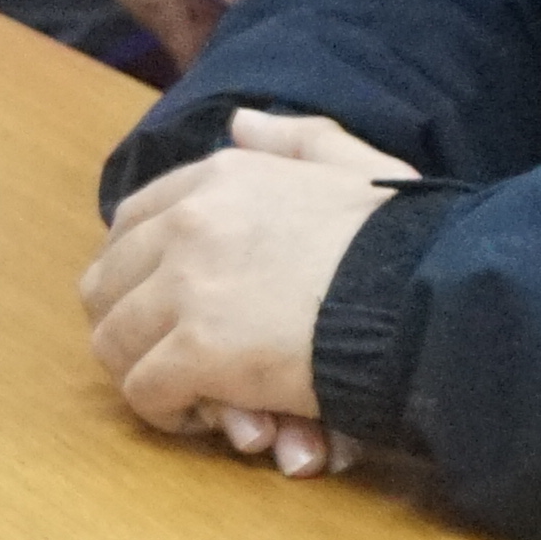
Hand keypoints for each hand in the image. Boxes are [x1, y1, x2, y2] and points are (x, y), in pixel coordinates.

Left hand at [81, 109, 415, 469]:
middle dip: (132, 325)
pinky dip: (169, 412)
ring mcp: (187, 286)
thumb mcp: (354, 167)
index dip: (140, 272)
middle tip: (170, 357)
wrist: (433, 298)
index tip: (168, 307)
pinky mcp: (197, 350)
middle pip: (107, 283)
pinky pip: (144, 390)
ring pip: (113, 341)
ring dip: (145, 371)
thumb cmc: (404, 243)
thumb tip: (240, 123)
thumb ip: (296, 140)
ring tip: (188, 390)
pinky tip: (210, 416)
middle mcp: (189, 222)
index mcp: (220, 177)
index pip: (132, 222)